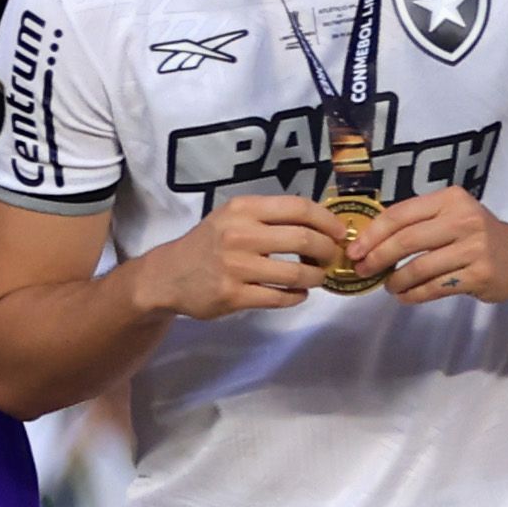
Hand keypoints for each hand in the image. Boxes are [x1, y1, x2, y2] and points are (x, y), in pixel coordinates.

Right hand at [138, 193, 349, 319]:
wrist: (168, 276)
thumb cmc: (207, 244)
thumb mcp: (232, 218)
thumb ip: (269, 217)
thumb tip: (321, 226)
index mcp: (242, 209)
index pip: (298, 208)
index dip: (327, 221)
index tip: (340, 233)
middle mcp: (239, 234)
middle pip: (304, 240)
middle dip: (327, 251)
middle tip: (331, 258)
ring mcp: (236, 267)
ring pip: (296, 274)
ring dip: (315, 277)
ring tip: (315, 278)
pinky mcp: (233, 295)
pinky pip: (280, 298)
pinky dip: (297, 297)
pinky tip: (296, 293)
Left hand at [339, 181, 507, 304]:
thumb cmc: (477, 234)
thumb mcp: (451, 214)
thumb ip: (417, 222)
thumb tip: (366, 241)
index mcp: (450, 200)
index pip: (400, 214)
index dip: (371, 234)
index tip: (353, 250)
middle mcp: (464, 220)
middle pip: (406, 241)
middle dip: (376, 258)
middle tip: (362, 270)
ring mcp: (474, 248)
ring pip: (418, 268)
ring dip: (395, 281)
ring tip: (389, 285)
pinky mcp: (480, 275)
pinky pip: (434, 288)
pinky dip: (413, 295)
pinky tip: (405, 296)